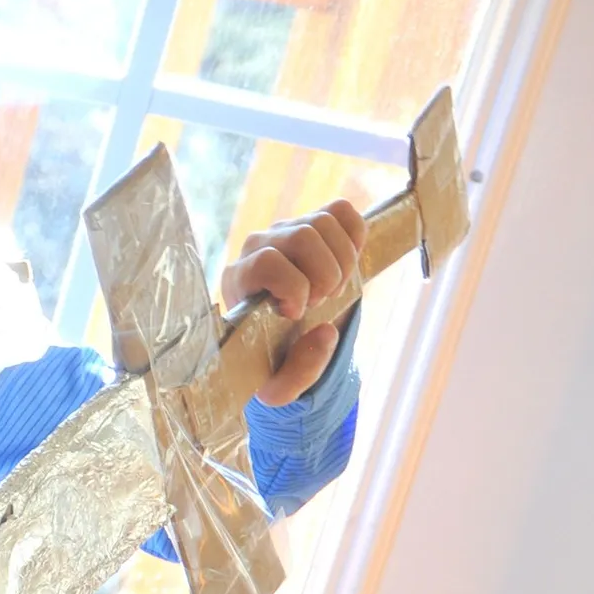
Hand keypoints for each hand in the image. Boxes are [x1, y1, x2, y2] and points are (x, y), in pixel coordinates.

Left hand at [220, 201, 367, 406]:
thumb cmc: (272, 355)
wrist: (280, 332)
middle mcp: (258, 247)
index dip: (293, 288)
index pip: (267, 262)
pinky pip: (341, 211)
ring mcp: (285, 231)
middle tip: (321, 301)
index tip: (296, 314)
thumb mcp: (280, 382)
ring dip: (341, 261)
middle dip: (325, 276)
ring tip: (333, 288)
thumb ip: (298, 373)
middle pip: (302, 237)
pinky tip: (346, 262)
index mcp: (239, 279)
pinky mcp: (312, 223)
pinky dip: (355, 235)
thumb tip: (325, 332)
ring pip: (322, 222)